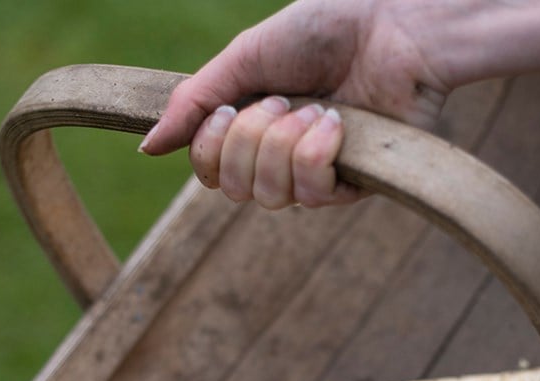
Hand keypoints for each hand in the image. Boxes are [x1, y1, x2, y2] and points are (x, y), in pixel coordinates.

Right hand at [139, 0, 449, 209]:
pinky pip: (311, 196)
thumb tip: (146, 149)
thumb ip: (193, 102)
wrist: (394, 24)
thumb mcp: (245, 58)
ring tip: (315, 107)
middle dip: (251, 140)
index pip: (210, 172)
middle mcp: (278, 158)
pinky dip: (317, 152)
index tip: (229, 108)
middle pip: (234, 189)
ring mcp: (313, 176)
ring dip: (285, 143)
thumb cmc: (324, 30)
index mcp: (250, 129)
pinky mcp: (349, 187)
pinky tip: (337, 122)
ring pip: (270, 197)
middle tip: (281, 99)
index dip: (211, 148)